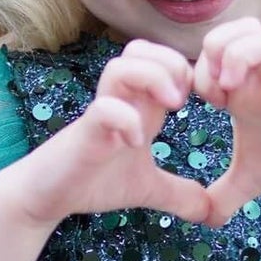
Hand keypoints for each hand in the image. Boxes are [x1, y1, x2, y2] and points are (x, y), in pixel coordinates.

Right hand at [15, 39, 214, 228]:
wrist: (49, 196)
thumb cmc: (94, 181)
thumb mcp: (147, 188)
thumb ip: (178, 193)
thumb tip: (211, 212)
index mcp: (138, 106)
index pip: (161, 58)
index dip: (186, 70)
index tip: (197, 103)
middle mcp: (119, 101)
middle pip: (139, 49)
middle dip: (169, 65)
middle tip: (182, 101)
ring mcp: (101, 114)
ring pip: (119, 66)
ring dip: (151, 81)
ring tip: (169, 110)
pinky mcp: (84, 132)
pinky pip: (104, 108)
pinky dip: (126, 120)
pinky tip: (136, 143)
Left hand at [193, 19, 260, 225]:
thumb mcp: (251, 180)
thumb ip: (223, 196)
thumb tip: (202, 220)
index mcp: (243, 91)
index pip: (207, 56)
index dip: (196, 75)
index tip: (202, 107)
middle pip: (236, 29)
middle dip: (218, 51)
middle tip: (217, 90)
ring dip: (244, 58)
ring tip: (236, 92)